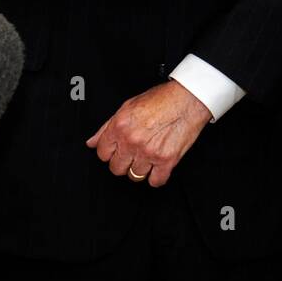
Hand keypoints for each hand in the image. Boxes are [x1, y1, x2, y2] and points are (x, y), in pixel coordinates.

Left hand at [85, 80, 210, 187]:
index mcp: (120, 126)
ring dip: (140, 169)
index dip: (109, 152)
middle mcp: (132, 141)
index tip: (117, 150)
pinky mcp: (166, 160)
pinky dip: (157, 177)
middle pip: (116, 168)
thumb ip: (107, 126)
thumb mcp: (128, 106)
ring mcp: (149, 152)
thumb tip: (92, 141)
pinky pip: (156, 181)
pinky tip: (159, 166)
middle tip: (133, 153)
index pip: (102, 153)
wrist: (189, 99)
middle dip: (123, 162)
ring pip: (134, 176)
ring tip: (147, 157)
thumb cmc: (162, 99)